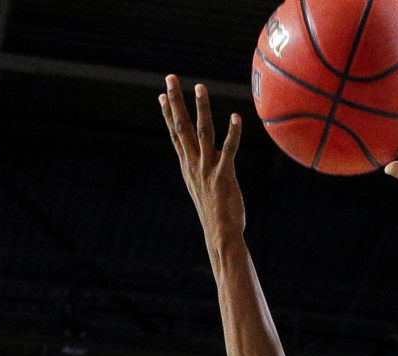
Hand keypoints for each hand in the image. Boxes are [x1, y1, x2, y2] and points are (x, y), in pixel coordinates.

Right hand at [160, 75, 244, 242]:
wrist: (220, 236)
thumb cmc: (215, 213)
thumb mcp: (205, 187)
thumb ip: (205, 168)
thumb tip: (210, 154)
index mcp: (188, 166)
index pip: (175, 135)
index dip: (168, 114)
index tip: (162, 94)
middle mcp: (194, 164)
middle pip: (182, 127)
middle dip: (176, 101)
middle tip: (170, 78)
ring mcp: (207, 169)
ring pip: (203, 133)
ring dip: (201, 109)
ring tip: (200, 87)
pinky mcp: (223, 176)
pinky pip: (229, 150)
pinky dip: (232, 133)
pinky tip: (235, 117)